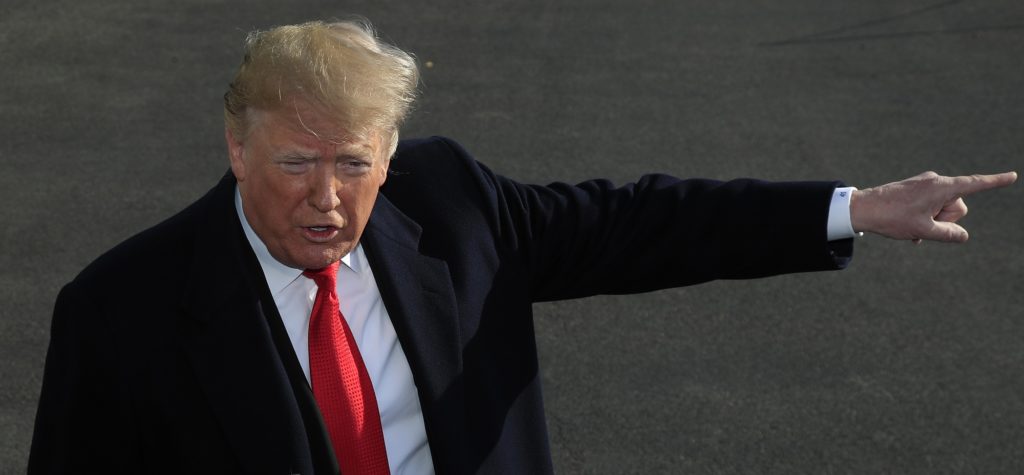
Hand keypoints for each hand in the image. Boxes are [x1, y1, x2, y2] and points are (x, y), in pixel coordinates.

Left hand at [850, 171, 1016, 242]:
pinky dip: (925, 219)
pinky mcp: (916, 189)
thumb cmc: (892, 218)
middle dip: (945, 219)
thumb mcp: (924, 231)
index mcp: (941, 187)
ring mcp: (925, 184)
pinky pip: (930, 207)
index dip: (995, 182)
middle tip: (921, 224)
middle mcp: (936, 181)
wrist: (862, 209)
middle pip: (958, 206)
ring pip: (943, 209)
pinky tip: (909, 230)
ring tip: (911, 226)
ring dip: (932, 221)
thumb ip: (949, 234)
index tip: (1013, 176)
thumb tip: (962, 235)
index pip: (975, 184)